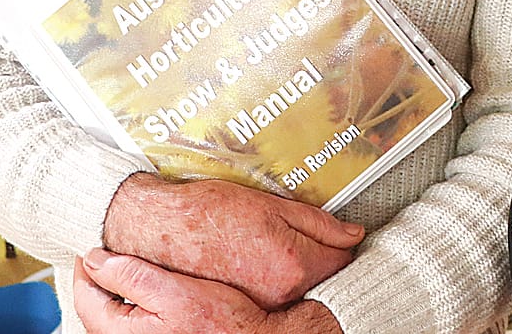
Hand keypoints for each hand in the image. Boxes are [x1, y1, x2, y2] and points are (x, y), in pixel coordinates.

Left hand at [75, 249, 342, 333]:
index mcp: (121, 330)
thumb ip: (131, 276)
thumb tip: (94, 260)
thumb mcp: (175, 291)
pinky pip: (133, 320)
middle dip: (100, 279)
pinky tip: (148, 288)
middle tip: (105, 253)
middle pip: (96, 307)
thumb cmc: (222, 322)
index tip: (91, 246)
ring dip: (116, 290)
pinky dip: (133, 302)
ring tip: (125, 267)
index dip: (87, 266)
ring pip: (113, 315)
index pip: (85, 296)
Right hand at [103, 174, 363, 309]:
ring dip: (295, 267)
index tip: (335, 232)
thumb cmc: (209, 211)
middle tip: (302, 235)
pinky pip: (273, 294)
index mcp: (293, 263)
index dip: (341, 240)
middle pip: (322, 275)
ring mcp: (259, 304)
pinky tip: (257, 259)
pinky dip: (272, 279)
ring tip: (273, 245)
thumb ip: (319, 222)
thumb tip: (352, 234)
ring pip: (298, 286)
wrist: (158, 230)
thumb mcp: (272, 205)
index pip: (343, 258)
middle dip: (320, 255)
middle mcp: (279, 293)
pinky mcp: (241, 306)